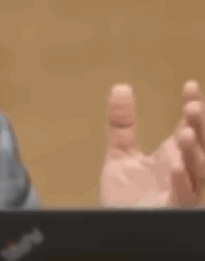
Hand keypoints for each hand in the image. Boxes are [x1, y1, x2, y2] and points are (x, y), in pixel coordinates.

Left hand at [99, 80, 204, 206]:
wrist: (116, 226)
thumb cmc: (126, 195)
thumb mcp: (120, 153)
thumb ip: (123, 124)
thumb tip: (121, 87)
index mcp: (175, 156)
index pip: (190, 127)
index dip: (193, 107)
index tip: (189, 85)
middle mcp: (184, 172)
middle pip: (202, 146)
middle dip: (202, 127)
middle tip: (194, 106)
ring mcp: (181, 191)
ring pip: (199, 171)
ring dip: (194, 151)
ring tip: (184, 132)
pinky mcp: (171, 209)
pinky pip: (183, 196)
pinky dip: (181, 181)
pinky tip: (175, 167)